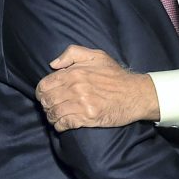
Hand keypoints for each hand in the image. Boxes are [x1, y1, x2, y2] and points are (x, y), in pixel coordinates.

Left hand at [36, 45, 159, 130]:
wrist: (136, 94)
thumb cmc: (116, 76)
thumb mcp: (97, 56)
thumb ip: (73, 53)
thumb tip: (53, 64)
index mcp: (74, 73)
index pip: (44, 85)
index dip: (42, 92)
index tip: (47, 96)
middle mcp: (75, 88)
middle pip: (47, 101)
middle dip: (47, 105)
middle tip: (52, 107)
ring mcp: (81, 104)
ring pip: (53, 113)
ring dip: (52, 117)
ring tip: (57, 116)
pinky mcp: (87, 117)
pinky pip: (64, 124)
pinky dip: (60, 126)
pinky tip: (64, 124)